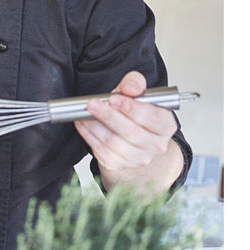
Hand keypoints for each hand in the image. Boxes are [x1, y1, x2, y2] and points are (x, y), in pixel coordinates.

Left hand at [74, 71, 183, 191]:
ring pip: (113, 142)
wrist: (133, 136)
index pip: (151, 117)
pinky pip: (102, 151)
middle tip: (92, 104)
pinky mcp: (120, 164)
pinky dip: (89, 136)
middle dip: (108, 116)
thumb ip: (135, 84)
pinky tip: (83, 124)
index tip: (113, 99)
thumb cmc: (137, 112)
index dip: (131, 108)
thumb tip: (130, 88)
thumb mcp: (138, 92)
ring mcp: (139, 158)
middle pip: (131, 132)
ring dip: (95, 126)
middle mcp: (156, 145)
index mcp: (166, 125)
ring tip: (84, 113)